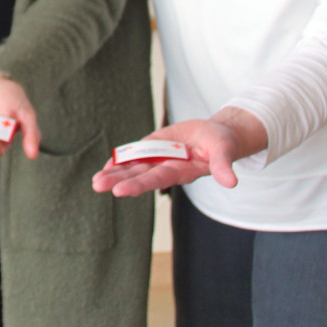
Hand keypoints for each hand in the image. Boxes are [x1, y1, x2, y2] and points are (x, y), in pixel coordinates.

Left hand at [91, 108, 266, 196]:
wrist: (218, 135)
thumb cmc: (222, 144)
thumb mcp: (225, 152)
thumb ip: (223, 166)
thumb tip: (231, 182)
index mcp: (181, 171)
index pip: (156, 179)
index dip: (138, 184)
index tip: (119, 191)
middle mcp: (166, 167)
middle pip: (139, 175)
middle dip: (119, 180)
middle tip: (98, 186)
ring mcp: (159, 157)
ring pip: (133, 167)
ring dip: (114, 173)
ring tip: (95, 182)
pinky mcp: (155, 146)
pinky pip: (135, 154)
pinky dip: (121, 160)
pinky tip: (106, 167)